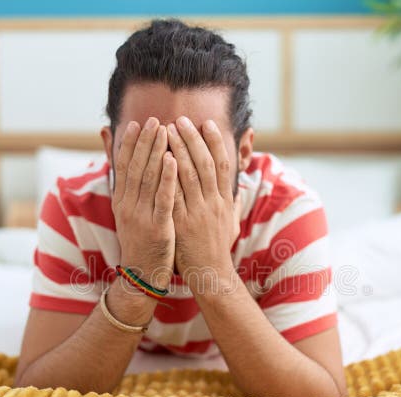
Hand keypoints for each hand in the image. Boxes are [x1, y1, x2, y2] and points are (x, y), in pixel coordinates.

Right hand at [112, 117, 177, 289]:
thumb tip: (119, 174)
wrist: (143, 275)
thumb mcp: (128, 213)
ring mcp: (141, 216)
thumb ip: (127, 188)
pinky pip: (163, 198)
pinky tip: (173, 160)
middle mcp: (128, 206)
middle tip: (154, 120)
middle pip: (136, 167)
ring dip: (156, 153)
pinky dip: (167, 178)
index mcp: (121, 201)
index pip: (123, 166)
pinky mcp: (158, 227)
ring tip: (165, 131)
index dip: (130, 144)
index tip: (137, 123)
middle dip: (145, 142)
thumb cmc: (140, 241)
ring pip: (148, 178)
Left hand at [166, 116, 242, 291]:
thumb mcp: (230, 223)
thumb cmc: (217, 249)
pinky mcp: (183, 224)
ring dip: (178, 150)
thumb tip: (239, 189)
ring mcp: (199, 213)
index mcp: (224, 200)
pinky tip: (161, 160)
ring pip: (190, 175)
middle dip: (192, 139)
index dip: (214, 141)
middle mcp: (213, 203)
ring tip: (166, 131)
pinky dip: (169, 177)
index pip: (221, 164)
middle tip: (180, 119)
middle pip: (205, 163)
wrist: (211, 274)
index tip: (206, 123)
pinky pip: (175, 195)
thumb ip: (232, 204)